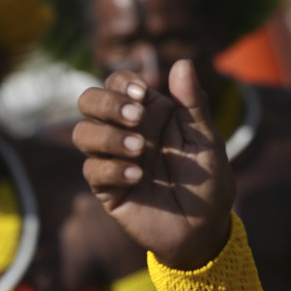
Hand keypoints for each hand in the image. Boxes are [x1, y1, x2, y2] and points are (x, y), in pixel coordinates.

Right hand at [73, 61, 235, 268]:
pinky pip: (93, 171)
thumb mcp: (206, 141)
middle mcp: (126, 132)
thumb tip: (183, 62)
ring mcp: (113, 159)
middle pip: (88, 101)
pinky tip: (137, 176)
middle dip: (106, 103)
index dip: (122, 83)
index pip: (117, 84)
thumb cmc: (208, 181)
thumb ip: (193, 105)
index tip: (143, 94)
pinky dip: (112, 169)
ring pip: (82, 134)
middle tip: (135, 117)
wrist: (204, 228)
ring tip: (139, 149)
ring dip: (108, 136)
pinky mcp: (107, 188)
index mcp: (150, 114)